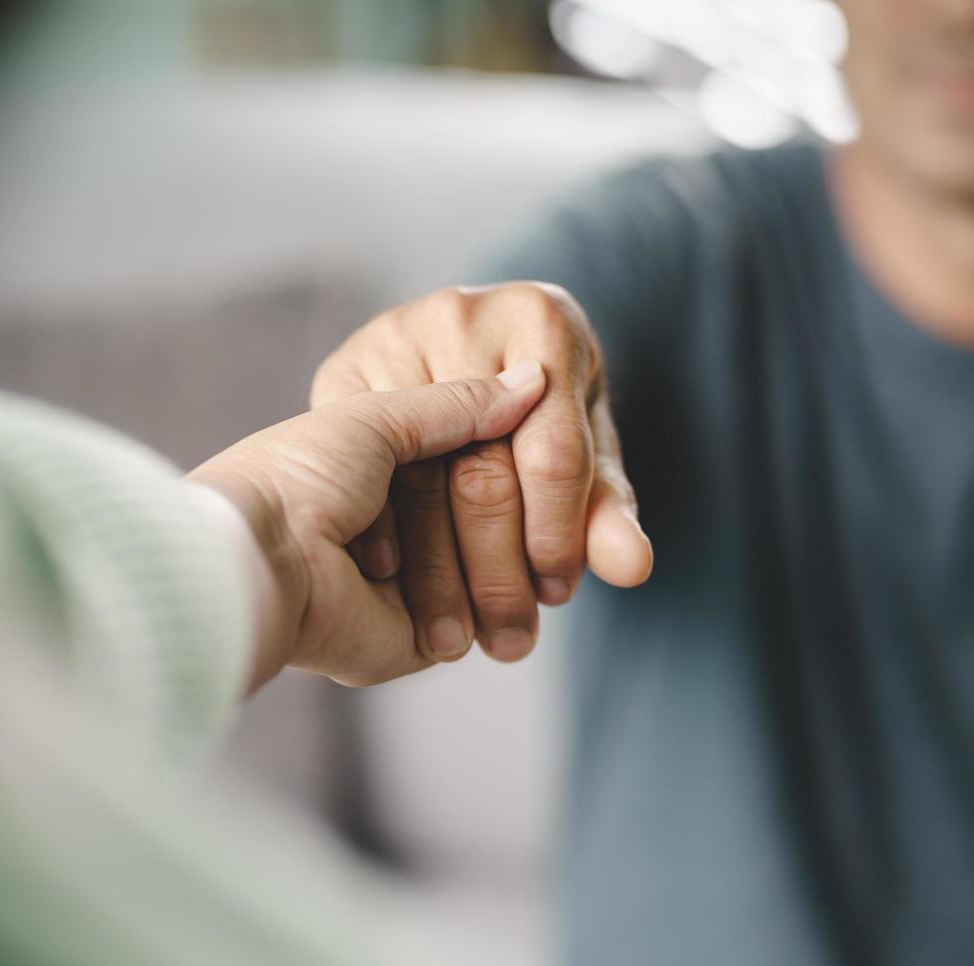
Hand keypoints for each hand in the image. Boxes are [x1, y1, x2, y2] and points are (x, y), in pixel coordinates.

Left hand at [187, 363, 547, 690]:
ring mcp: (410, 585)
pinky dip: (496, 604)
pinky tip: (510, 586)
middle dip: (504, 510)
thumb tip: (534, 381)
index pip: (468, 455)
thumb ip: (457, 403)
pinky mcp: (419, 636)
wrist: (268, 560)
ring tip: (489, 548)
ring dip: (498, 561)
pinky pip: (482, 621)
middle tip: (525, 492)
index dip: (501, 445)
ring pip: (493, 568)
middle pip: (485, 513)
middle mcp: (394, 527)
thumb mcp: (379, 415)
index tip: (532, 433)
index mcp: (374, 470)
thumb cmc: (302, 477)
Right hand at [310, 282, 651, 663]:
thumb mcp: (584, 448)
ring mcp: (393, 338)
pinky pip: (360, 473)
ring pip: (414, 481)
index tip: (555, 597)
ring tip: (458, 640)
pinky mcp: (341, 368)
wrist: (472, 343)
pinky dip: (381, 542)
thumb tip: (632, 569)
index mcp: (542, 320)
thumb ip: (605, 506)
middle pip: (480, 471)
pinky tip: (398, 596)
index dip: (557, 536)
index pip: (553, 453)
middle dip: (496, 570)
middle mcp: (462, 316)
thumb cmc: (543, 406)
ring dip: (437, 574)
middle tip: (508, 642)